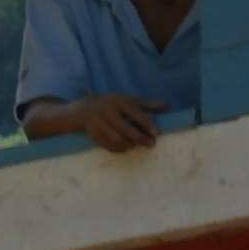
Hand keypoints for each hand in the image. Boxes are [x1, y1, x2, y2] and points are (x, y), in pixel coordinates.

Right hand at [29, 93, 161, 154]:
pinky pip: (108, 146)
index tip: (156, 133)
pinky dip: (119, 149)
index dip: (146, 123)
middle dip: (140, 138)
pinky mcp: (92, 135)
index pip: (134, 112)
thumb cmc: (110, 104)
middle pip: (125, 129)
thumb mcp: (127, 100)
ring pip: (117, 139)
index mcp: (117, 101)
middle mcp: (107, 111)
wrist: (81, 110)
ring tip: (136, 145)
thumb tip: (167, 105)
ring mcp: (98, 124)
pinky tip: (125, 148)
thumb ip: (147, 104)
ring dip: (129, 145)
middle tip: (151, 144)